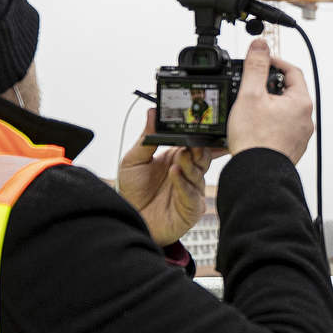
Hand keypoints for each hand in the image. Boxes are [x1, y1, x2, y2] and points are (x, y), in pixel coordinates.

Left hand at [117, 108, 218, 245]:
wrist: (129, 219)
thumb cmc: (133, 192)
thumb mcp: (134, 160)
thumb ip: (146, 138)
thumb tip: (152, 113)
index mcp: (177, 158)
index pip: (194, 142)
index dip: (199, 135)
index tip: (199, 124)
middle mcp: (188, 172)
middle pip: (203, 155)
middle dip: (199, 147)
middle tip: (191, 142)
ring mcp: (192, 189)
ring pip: (199, 172)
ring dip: (189, 163)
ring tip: (178, 158)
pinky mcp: (192, 207)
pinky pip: (192, 194)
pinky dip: (184, 183)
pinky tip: (175, 173)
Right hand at [226, 39, 312, 161]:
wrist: (256, 174)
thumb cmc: (255, 139)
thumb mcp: (251, 94)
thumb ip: (255, 66)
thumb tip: (260, 45)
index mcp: (301, 102)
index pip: (292, 71)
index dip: (274, 62)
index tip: (260, 61)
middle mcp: (305, 119)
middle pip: (289, 91)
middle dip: (270, 86)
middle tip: (251, 86)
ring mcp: (299, 136)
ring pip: (285, 111)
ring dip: (269, 106)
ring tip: (250, 109)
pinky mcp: (290, 149)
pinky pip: (282, 129)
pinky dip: (270, 124)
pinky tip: (255, 128)